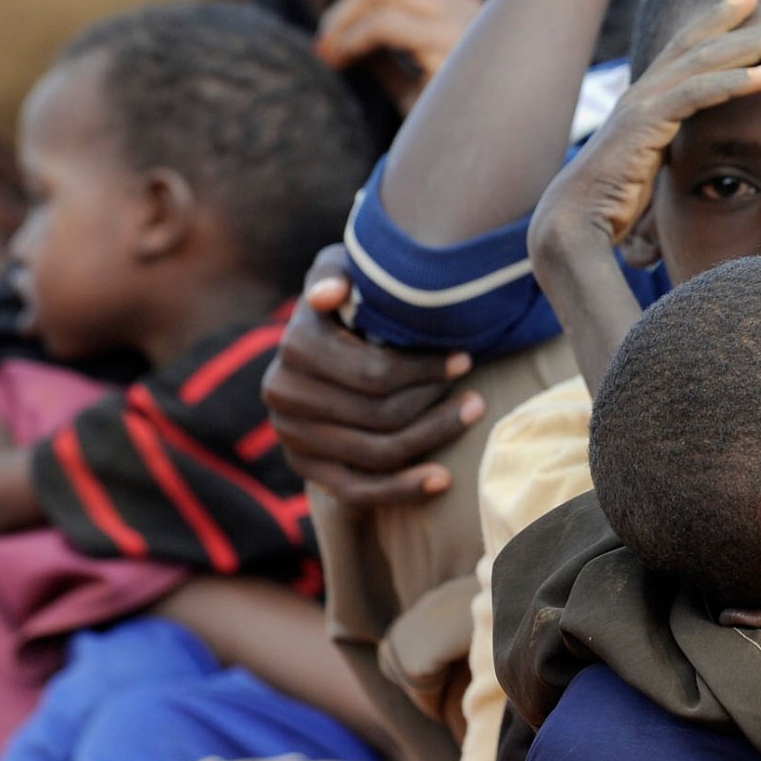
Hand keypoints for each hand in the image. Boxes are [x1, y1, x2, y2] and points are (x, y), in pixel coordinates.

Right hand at [262, 246, 484, 506]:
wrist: (328, 340)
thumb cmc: (353, 297)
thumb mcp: (344, 269)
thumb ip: (336, 272)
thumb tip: (330, 295)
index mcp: (295, 345)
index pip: (373, 374)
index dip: (426, 370)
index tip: (466, 359)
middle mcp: (283, 394)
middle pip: (378, 416)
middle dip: (435, 406)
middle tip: (477, 396)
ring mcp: (291, 435)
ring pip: (375, 453)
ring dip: (432, 438)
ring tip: (471, 417)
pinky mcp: (304, 467)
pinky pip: (357, 491)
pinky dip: (403, 489)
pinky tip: (444, 479)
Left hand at [313, 0, 484, 114]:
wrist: (489, 162)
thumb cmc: (455, 131)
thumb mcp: (415, 86)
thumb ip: (386, 58)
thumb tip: (341, 36)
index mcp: (465, 11)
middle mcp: (469, 9)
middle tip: (321, 35)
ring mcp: (463, 26)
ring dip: (344, 16)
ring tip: (329, 51)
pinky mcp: (451, 50)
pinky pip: (387, 24)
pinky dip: (353, 36)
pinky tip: (343, 59)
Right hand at [533, 0, 760, 248]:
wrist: (573, 223)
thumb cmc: (610, 206)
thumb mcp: (649, 171)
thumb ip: (669, 155)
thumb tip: (688, 165)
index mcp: (644, 101)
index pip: (686, 51)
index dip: (719, 25)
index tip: (752, 5)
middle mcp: (642, 93)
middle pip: (700, 44)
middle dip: (746, 24)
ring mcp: (642, 103)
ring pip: (705, 61)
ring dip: (754, 45)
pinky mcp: (645, 123)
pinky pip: (696, 93)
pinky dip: (734, 82)